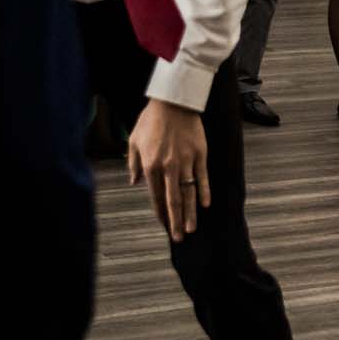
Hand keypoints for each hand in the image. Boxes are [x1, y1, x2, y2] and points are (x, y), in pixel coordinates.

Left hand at [127, 98, 209, 242]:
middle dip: (175, 221)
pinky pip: (202, 178)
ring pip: (188, 193)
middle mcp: (168, 167)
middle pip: (173, 200)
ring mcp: (186, 162)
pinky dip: (204, 192)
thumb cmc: (151, 120)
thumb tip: (134, 181)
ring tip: (191, 229)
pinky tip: (205, 205)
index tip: (164, 226)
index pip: (156, 196)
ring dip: (190, 213)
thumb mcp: (134, 140)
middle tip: (178, 238)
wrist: (173, 101)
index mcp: (150, 165)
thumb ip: (133, 163)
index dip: (160, 213)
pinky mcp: (200, 155)